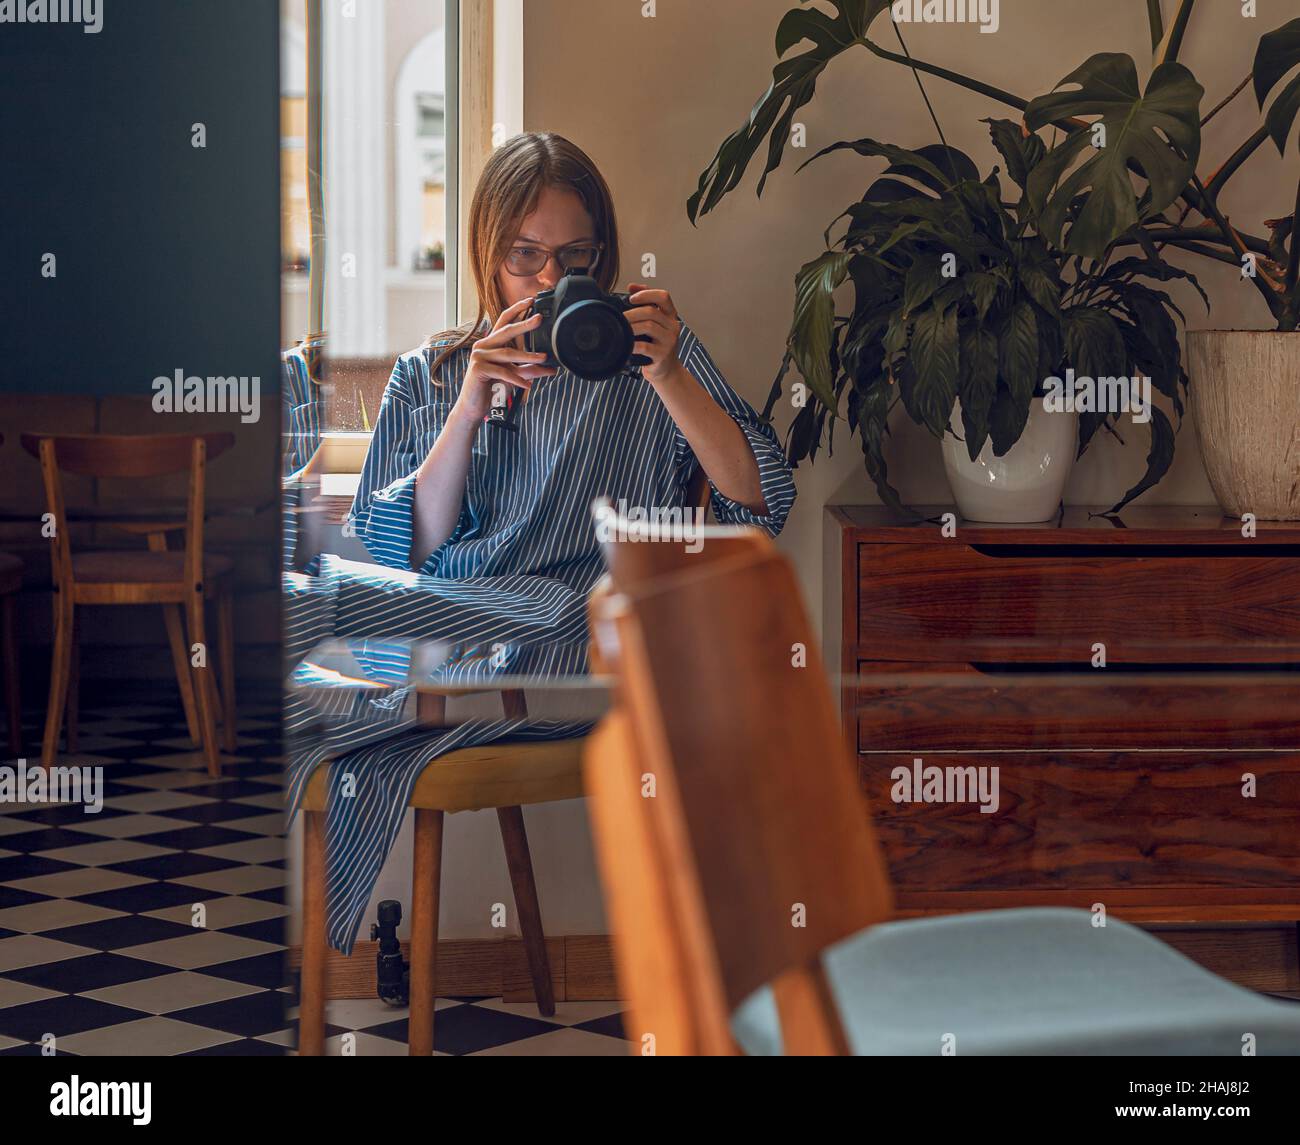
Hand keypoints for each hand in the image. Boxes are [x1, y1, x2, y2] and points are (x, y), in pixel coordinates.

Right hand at [455, 296, 558, 420]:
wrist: (473, 406)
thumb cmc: (492, 389)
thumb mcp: (514, 376)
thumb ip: (529, 370)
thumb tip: (551, 369)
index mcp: (490, 343)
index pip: (503, 320)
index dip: (516, 309)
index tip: (531, 301)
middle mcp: (483, 346)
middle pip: (506, 331)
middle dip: (524, 324)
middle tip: (540, 318)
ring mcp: (479, 356)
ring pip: (508, 353)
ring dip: (528, 357)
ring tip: (544, 358)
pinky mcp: (478, 369)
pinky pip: (503, 372)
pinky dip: (517, 379)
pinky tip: (528, 386)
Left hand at [625, 283, 683, 385]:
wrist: (667, 370)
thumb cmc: (657, 345)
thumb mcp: (656, 323)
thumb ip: (647, 304)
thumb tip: (632, 286)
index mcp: (670, 315)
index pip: (663, 297)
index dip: (647, 293)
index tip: (631, 297)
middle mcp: (672, 326)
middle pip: (652, 312)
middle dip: (632, 313)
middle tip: (620, 318)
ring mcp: (669, 341)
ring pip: (648, 326)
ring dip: (631, 327)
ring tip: (621, 330)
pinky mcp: (662, 355)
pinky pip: (645, 347)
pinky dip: (633, 344)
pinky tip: (627, 345)